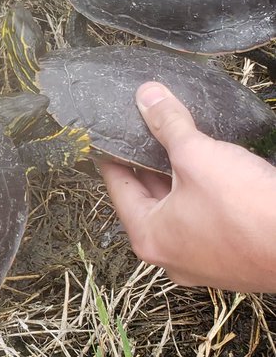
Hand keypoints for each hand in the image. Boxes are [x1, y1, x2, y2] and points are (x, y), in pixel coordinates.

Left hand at [99, 83, 275, 291]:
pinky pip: (205, 221)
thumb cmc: (246, 210)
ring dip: (177, 178)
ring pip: (179, 210)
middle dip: (147, 163)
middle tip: (143, 129)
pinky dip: (201, 196)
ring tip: (175, 142)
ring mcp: (203, 261)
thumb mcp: (198, 156)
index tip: (109, 134)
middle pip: (148, 199)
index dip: (113, 154)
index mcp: (149, 237)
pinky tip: (209, 171)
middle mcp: (171, 256)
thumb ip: (168, 125)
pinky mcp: (231, 257)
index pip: (118, 186)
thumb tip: (148, 96)